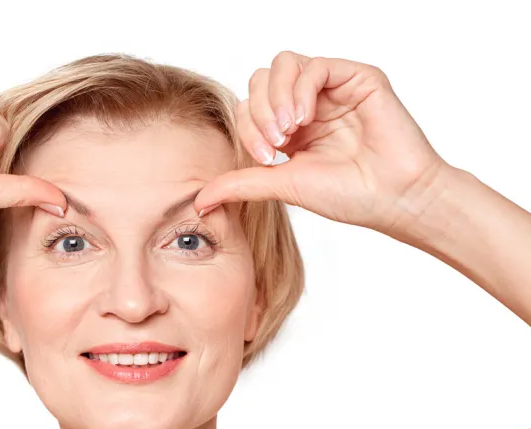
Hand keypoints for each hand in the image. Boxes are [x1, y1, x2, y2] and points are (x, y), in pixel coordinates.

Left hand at [194, 51, 451, 237]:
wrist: (393, 198)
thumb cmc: (348, 195)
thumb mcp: (283, 185)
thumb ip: (241, 183)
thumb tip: (199, 200)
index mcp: (289, 127)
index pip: (250, 105)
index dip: (248, 126)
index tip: (263, 157)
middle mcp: (308, 103)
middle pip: (261, 79)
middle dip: (258, 111)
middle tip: (273, 144)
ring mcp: (332, 89)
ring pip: (284, 65)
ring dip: (276, 97)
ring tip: (288, 131)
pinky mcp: (357, 78)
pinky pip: (316, 66)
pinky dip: (302, 89)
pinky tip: (304, 118)